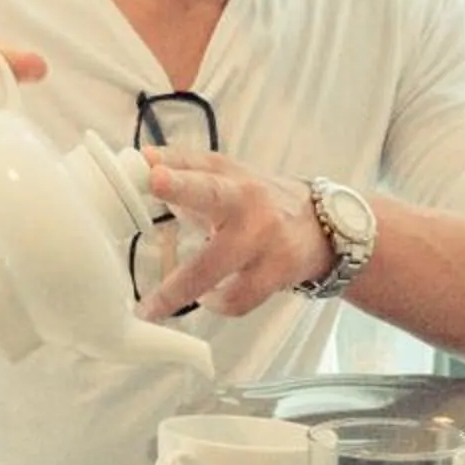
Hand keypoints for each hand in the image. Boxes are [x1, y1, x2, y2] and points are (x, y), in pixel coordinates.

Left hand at [134, 149, 335, 318]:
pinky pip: (235, 300)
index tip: (151, 169)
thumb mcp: (227, 178)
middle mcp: (248, 204)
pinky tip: (210, 298)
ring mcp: (264, 240)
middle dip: (180, 191)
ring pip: (213, 269)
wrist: (323, 230)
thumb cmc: (260, 203)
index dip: (176, 168)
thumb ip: (184, 169)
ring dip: (177, 292)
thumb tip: (142, 158)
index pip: (200, 167)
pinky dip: (216, 304)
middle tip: (154, 187)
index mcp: (231, 180)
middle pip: (212, 196)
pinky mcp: (276, 274)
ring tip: (157, 305)